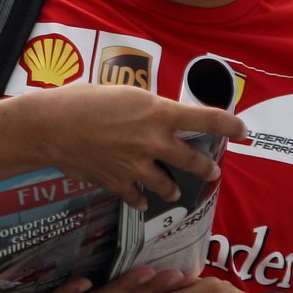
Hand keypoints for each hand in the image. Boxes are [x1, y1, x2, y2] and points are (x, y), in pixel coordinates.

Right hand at [23, 84, 245, 210]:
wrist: (50, 127)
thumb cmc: (81, 100)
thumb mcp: (122, 92)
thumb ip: (146, 108)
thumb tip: (157, 116)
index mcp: (158, 112)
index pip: (207, 119)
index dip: (231, 125)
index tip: (243, 130)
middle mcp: (154, 141)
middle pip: (193, 160)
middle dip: (206, 167)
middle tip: (212, 170)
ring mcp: (137, 166)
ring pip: (167, 185)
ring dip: (173, 189)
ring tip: (174, 192)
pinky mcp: (118, 182)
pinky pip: (136, 197)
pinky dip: (139, 198)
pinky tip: (140, 199)